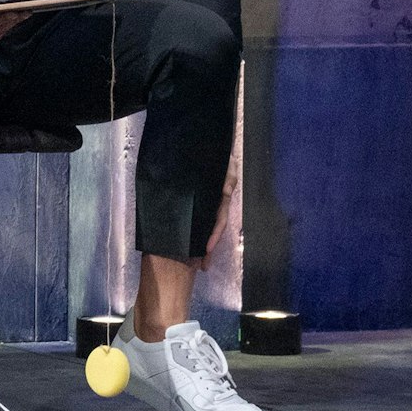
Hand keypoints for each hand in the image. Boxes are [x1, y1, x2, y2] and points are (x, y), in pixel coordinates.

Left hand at [197, 146, 244, 267]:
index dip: (213, 236)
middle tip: (199, 266)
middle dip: (206, 249)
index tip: (207, 251)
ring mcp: (203, 203)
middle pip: (210, 229)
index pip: (218, 221)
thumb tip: (227, 191)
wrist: (200, 144)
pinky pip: (190, 217)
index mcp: (219, 199)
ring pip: (201, 226)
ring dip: (198, 244)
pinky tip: (183, 242)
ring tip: (192, 262)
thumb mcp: (225, 165)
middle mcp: (212, 204)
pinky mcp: (191, 199)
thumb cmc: (214, 155)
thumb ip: (228, 176)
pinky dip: (189, 230)